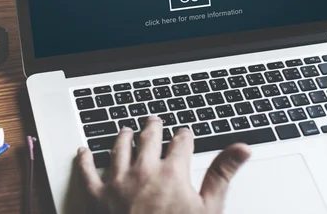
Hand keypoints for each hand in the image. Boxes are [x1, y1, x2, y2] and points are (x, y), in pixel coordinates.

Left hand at [76, 116, 250, 213]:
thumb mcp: (208, 209)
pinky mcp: (97, 196)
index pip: (181, 142)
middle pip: (148, 138)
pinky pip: (87, 171)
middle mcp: (143, 170)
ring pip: (119, 148)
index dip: (184, 136)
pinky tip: (84, 151)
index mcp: (172, 172)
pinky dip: (85, 159)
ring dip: (123, 136)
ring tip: (126, 130)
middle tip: (154, 121)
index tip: (185, 134)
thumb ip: (222, 174)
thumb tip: (242, 148)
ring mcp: (118, 182)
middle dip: (153, 127)